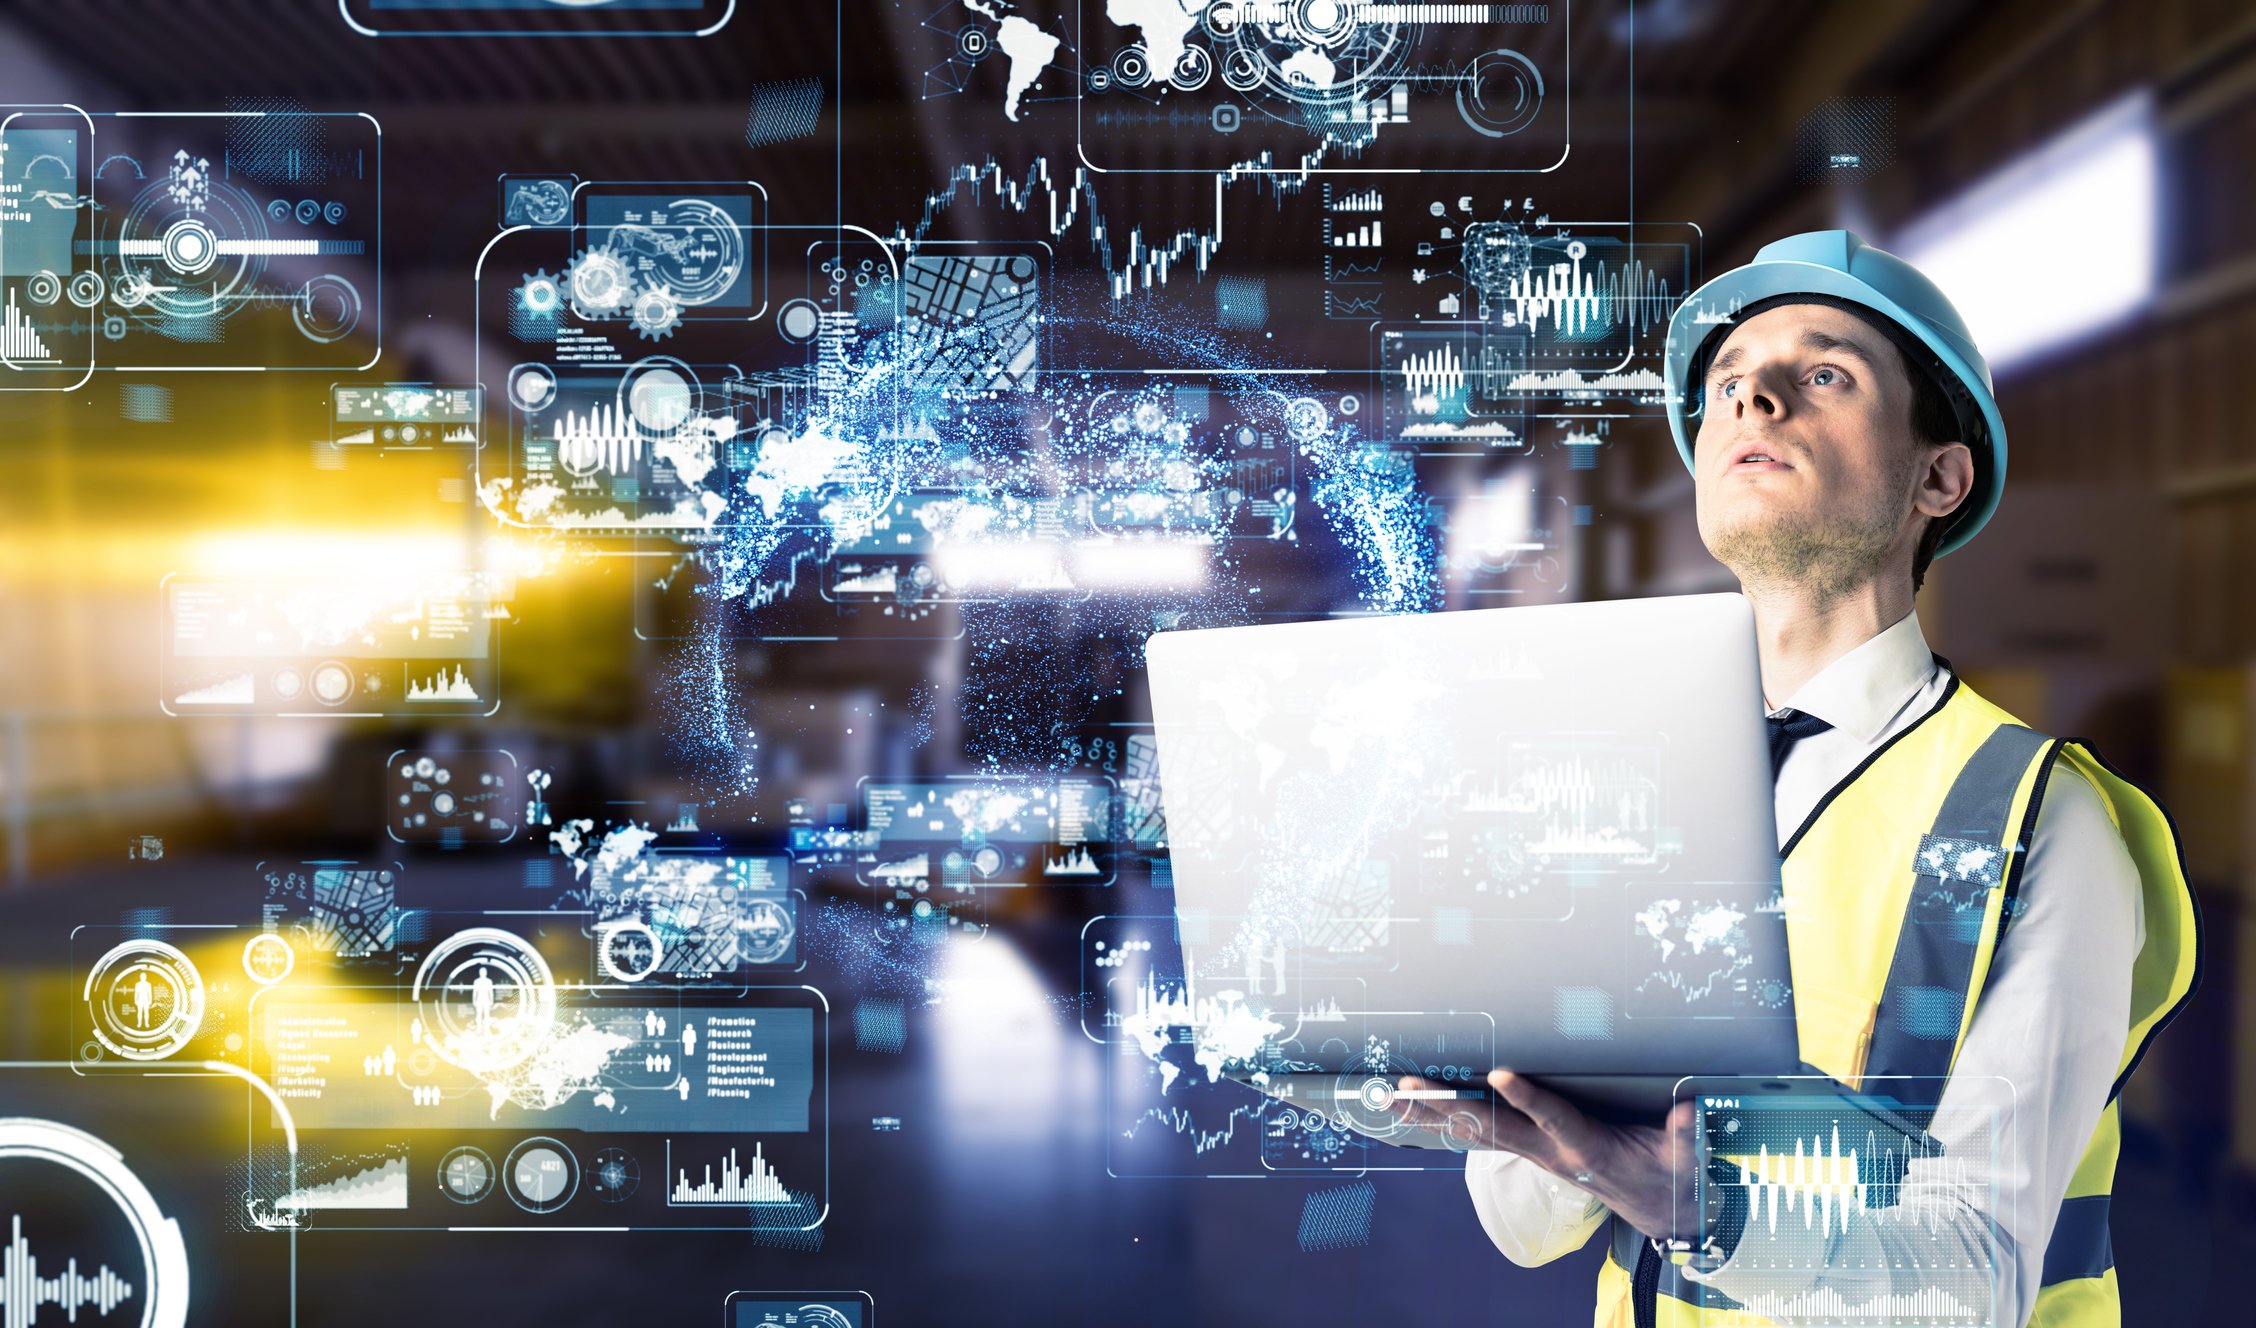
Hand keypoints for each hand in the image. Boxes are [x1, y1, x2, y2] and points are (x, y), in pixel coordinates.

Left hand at [1393, 1068, 1702, 1240]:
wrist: (1657, 1210)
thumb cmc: (1667, 1176)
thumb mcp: (1682, 1161)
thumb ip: (1682, 1137)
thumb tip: (1686, 1111)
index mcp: (1586, 1148)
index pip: (1554, 1117)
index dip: (1527, 1097)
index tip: (1500, 1073)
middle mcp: (1550, 1151)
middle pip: (1493, 1127)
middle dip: (1451, 1104)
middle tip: (1411, 1085)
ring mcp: (1536, 1151)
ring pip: (1479, 1130)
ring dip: (1436, 1111)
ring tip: (1395, 1093)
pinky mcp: (1531, 1148)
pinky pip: (1484, 1132)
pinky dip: (1450, 1118)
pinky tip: (1420, 1106)